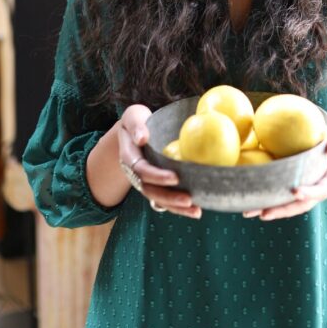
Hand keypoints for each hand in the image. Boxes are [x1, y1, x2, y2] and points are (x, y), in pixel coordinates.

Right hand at [118, 104, 201, 219]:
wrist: (134, 130)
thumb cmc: (137, 120)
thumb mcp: (133, 116)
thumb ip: (136, 125)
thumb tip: (142, 138)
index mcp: (130, 158)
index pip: (142, 170)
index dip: (157, 176)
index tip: (175, 177)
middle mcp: (136, 174)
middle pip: (150, 190)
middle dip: (169, 197)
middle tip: (188, 199)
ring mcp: (146, 182)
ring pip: (158, 199)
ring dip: (176, 208)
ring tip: (196, 211)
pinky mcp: (156, 185)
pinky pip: (165, 200)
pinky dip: (178, 207)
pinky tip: (196, 210)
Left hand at [242, 113, 326, 221]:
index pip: (322, 189)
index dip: (310, 193)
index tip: (296, 191)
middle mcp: (319, 188)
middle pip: (302, 204)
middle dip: (283, 210)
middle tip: (264, 213)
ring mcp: (308, 188)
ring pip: (290, 204)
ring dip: (271, 209)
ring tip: (250, 212)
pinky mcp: (297, 184)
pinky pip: (283, 195)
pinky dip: (269, 199)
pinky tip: (251, 201)